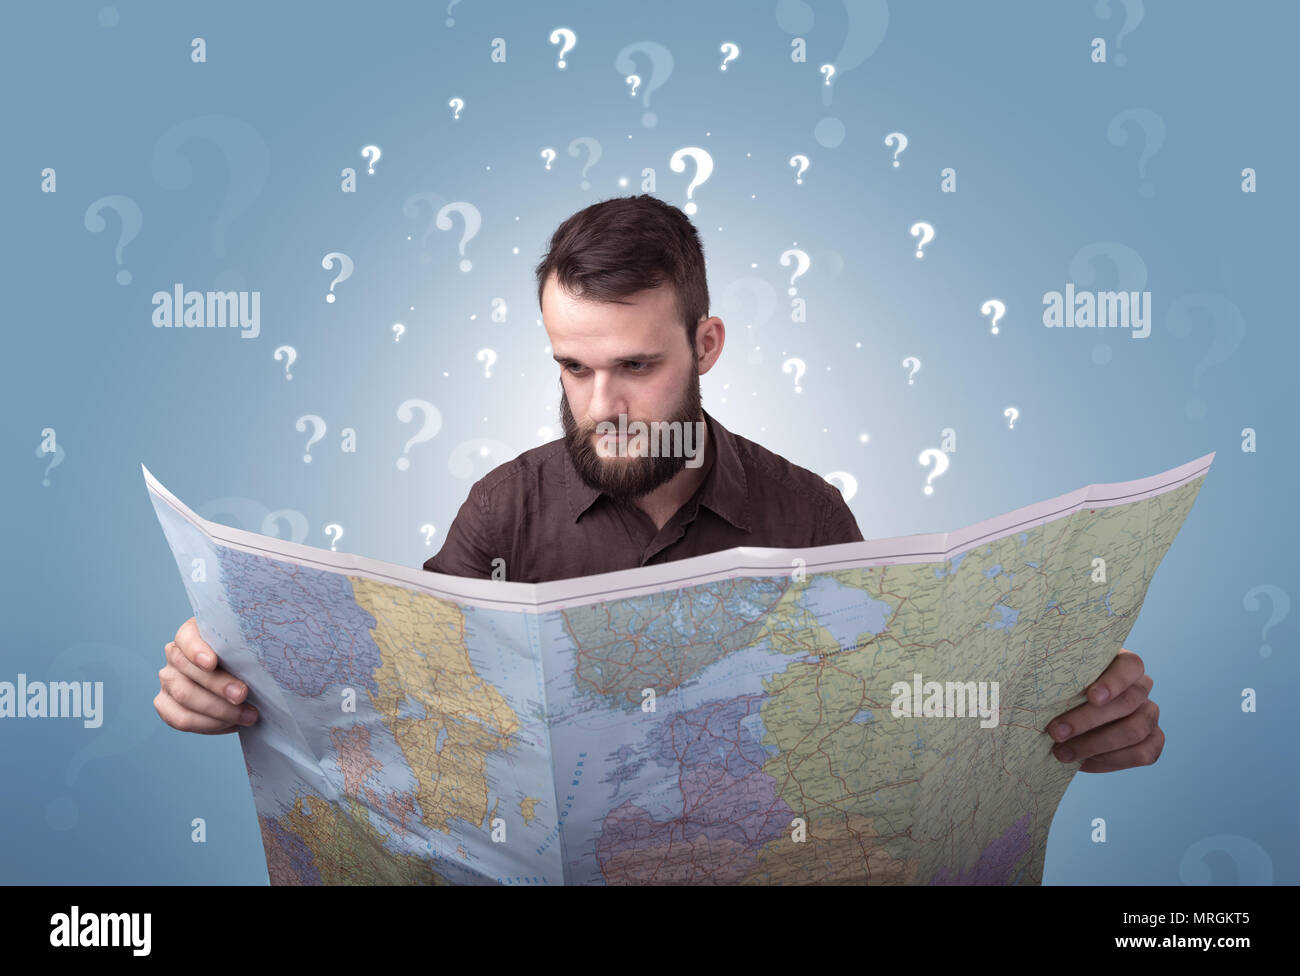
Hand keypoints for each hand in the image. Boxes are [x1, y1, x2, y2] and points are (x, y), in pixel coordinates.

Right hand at [154, 616, 258, 733]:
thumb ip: (248, 646)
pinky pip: (181, 719)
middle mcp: (175, 655)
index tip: (212, 662)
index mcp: (191, 633)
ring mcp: (168, 680)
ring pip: (184, 697)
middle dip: (218, 686)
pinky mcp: (166, 704)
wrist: (242, 678)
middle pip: (188, 671)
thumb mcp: (248, 646)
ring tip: (248, 715)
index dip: (197, 650)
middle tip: (242, 694)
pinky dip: (209, 724)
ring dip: (219, 710)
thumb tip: (265, 655)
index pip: (187, 637)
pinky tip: (232, 723)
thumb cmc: (247, 657)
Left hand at [1045, 648, 1161, 772]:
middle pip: (1128, 703)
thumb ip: (1050, 674)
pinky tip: (1082, 762)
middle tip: (1055, 732)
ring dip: (1095, 744)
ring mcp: (1150, 713)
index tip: (1091, 696)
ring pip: (1135, 730)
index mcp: (1122, 663)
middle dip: (1088, 720)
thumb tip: (1020, 677)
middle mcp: (1141, 687)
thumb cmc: (1057, 690)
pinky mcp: (1152, 739)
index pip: (1131, 666)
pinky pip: (1143, 753)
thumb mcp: (1054, 677)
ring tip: (1062, 753)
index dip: (1114, 681)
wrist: (1066, 718)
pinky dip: (1111, 760)